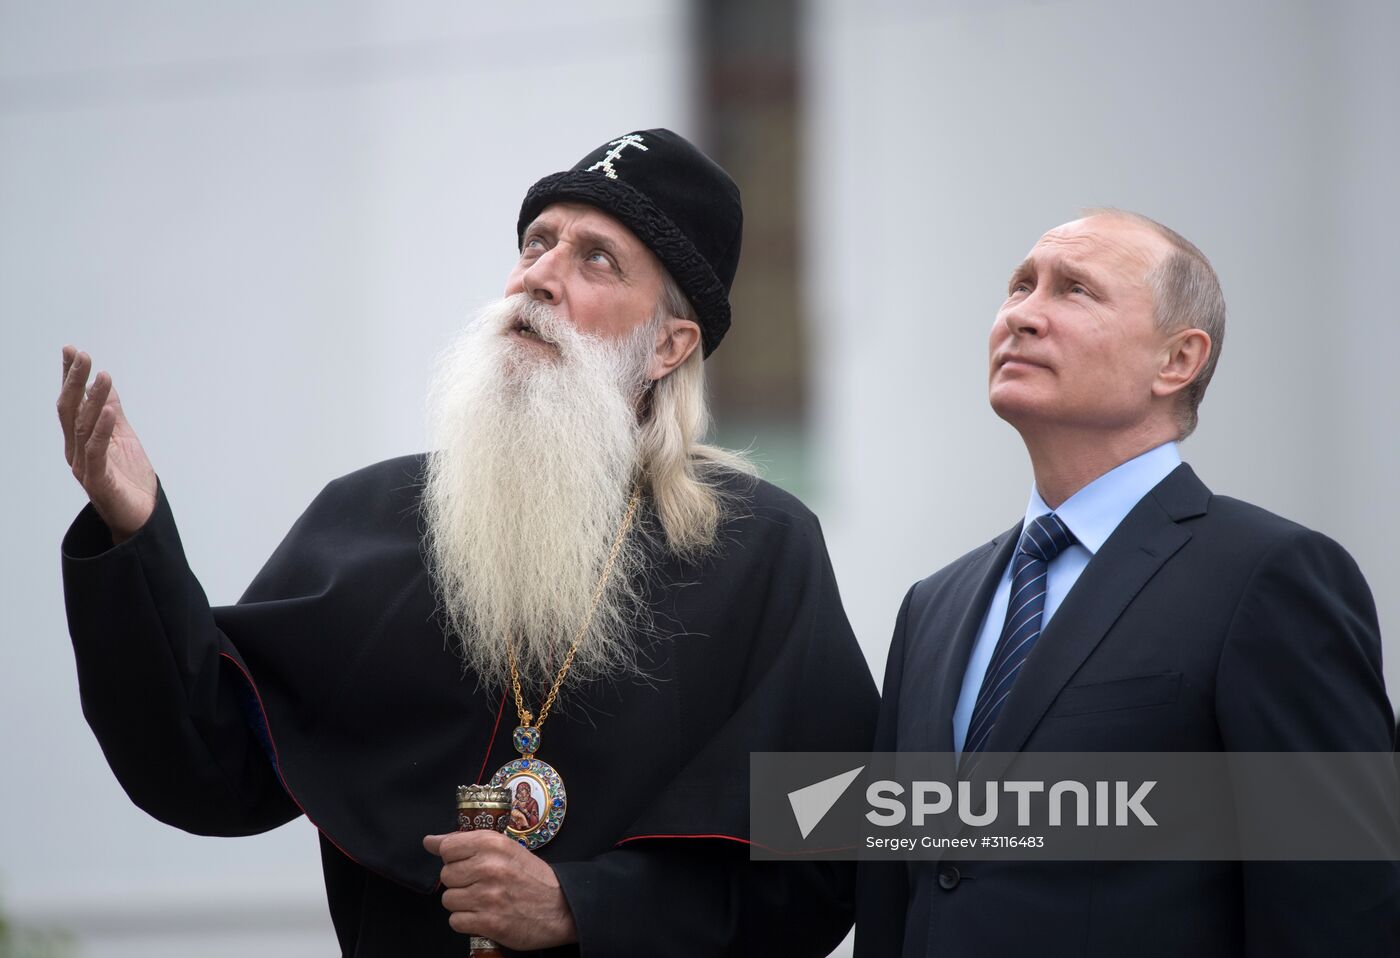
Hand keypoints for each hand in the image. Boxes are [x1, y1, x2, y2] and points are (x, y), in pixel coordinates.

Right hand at [57, 346, 157, 542]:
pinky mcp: (97, 480)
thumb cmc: (130, 479)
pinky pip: (96, 451)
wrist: (141, 517)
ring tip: (103, 376)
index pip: (71, 402)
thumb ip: (112, 414)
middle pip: (70, 410)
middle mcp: (75, 451)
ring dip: (92, 400)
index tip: (71, 350)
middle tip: (82, 355)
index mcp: (80, 440)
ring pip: (82, 427)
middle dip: (74, 381)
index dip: (69, 377)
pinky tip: (109, 410)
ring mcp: (84, 466)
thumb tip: (104, 386)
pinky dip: (102, 429)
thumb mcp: (123, 437)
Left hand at [423, 830, 578, 949]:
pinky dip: (467, 921)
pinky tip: (484, 914)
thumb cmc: (531, 877)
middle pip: (446, 875)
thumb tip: (429, 841)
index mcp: (493, 844)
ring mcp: (488, 896)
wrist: (561, 907)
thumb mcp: (505, 849)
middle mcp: (489, 867)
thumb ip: (467, 843)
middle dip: (459, 882)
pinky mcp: (489, 922)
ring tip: (484, 900)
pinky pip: (456, 921)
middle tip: (481, 884)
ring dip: (463, 903)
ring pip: (449, 899)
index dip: (455, 858)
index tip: (468, 863)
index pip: (447, 848)